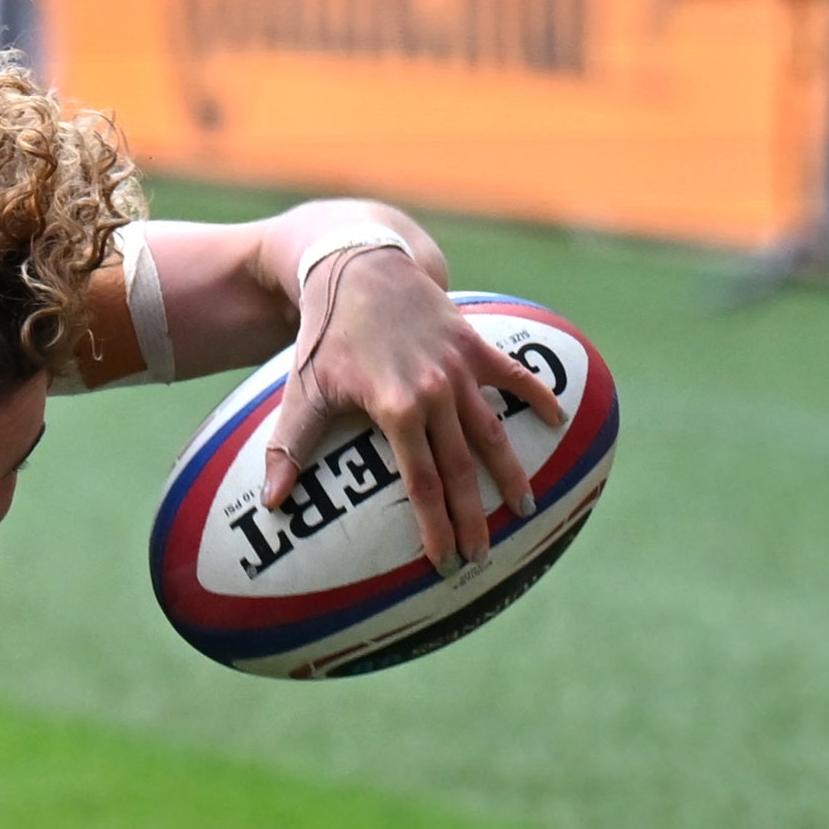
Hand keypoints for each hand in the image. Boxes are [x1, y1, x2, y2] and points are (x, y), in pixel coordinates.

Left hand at [262, 248, 563, 572]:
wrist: (357, 270)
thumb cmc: (326, 337)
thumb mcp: (303, 392)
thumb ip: (289, 448)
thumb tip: (270, 502)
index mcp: (395, 409)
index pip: (421, 482)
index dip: (435, 525)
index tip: (443, 559)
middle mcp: (434, 394)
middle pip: (460, 469)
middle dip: (472, 517)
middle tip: (480, 555)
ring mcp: (459, 369)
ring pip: (492, 432)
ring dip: (510, 473)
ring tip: (524, 508)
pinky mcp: (475, 346)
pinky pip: (514, 377)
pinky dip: (538, 397)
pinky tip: (559, 422)